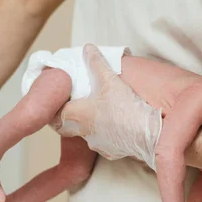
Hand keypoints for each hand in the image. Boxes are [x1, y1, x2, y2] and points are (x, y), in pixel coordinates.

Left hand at [51, 44, 162, 170]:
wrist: (148, 132)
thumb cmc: (125, 107)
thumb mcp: (109, 79)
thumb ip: (96, 63)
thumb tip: (87, 49)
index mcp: (77, 115)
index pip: (54, 117)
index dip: (53, 110)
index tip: (57, 104)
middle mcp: (84, 133)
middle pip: (68, 129)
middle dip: (69, 119)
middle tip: (75, 108)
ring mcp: (99, 145)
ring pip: (88, 136)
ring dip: (91, 126)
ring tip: (101, 114)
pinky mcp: (113, 152)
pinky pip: (106, 144)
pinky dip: (108, 135)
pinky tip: (119, 127)